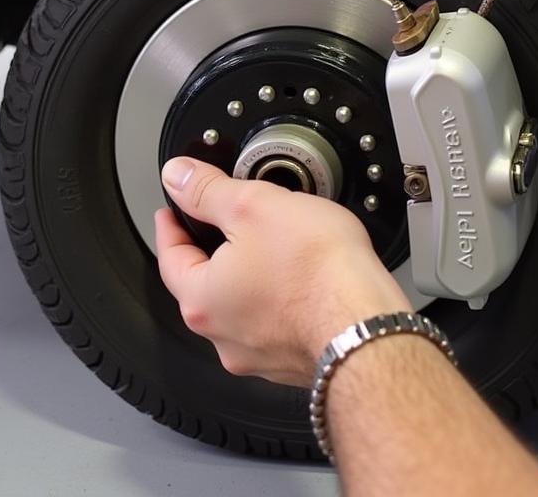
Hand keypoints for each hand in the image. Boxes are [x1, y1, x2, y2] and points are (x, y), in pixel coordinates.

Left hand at [155, 157, 412, 386]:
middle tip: (223, 227)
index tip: (172, 214)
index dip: (171, 228)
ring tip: (275, 250)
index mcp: (201, 299)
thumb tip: (178, 175)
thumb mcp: (254, 205)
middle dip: (212, 253)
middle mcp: (223, 337)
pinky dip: (280, 302)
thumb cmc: (317, 270)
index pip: (170, 257)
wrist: (367, 322)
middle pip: (204, 285)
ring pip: (241, 307)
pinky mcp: (292, 361)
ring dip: (250, 279)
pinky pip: (275, 324)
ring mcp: (259, 355)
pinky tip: (302, 282)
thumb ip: (208, 190)